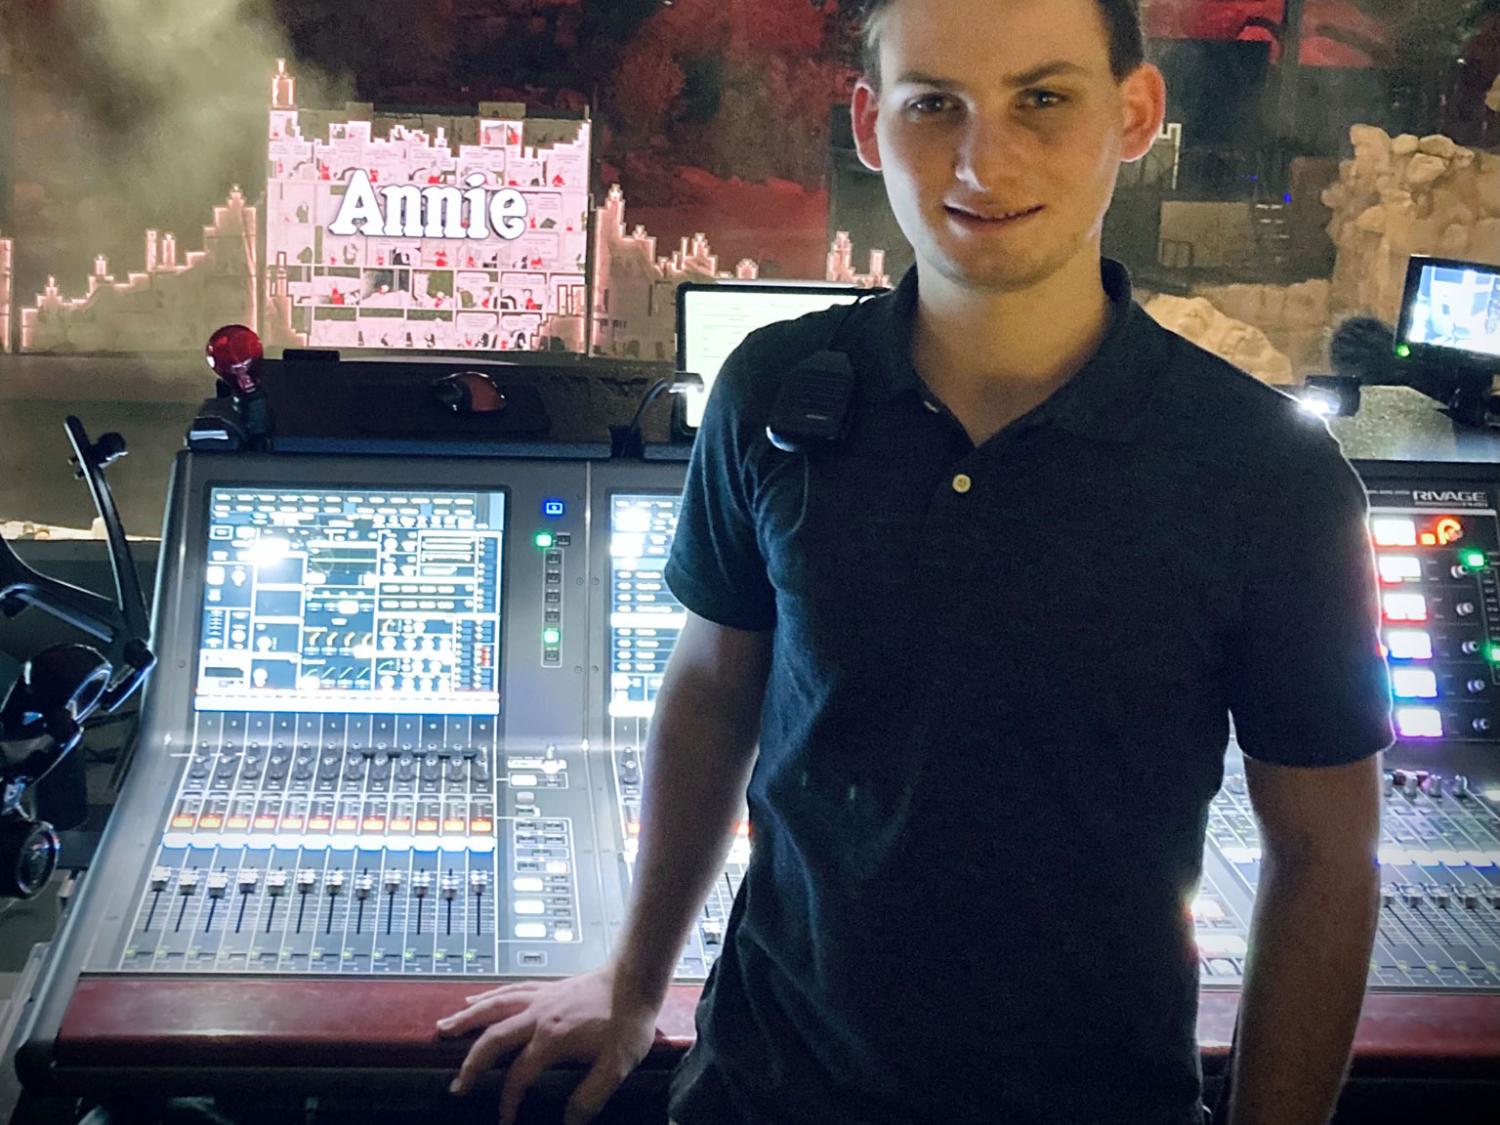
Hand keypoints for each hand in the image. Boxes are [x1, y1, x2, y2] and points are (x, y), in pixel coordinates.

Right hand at [436, 963, 662, 1124]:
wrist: (636, 978)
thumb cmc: (627, 1021)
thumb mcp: (617, 1066)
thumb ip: (591, 1097)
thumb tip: (568, 1123)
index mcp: (552, 1038)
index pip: (518, 1075)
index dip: (508, 1100)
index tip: (505, 1120)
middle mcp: (538, 1015)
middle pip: (493, 1038)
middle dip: (471, 1064)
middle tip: (456, 1086)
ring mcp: (539, 998)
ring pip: (493, 1007)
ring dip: (466, 1021)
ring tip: (441, 1031)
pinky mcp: (545, 988)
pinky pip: (508, 990)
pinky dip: (487, 997)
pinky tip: (472, 1002)